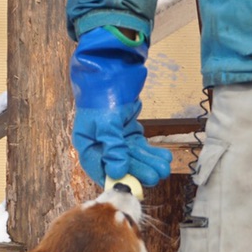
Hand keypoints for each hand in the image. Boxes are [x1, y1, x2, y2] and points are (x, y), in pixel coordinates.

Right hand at [69, 26, 173, 187]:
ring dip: (148, 162)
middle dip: (139, 170)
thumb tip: (117, 171)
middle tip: (156, 176)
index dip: (116, 178)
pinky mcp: (126, 131)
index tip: (134, 186)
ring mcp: (114, 138)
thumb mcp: (107, 120)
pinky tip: (163, 157)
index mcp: (87, 143)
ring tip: (164, 168)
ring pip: (133, 156)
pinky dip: (150, 152)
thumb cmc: (103, 91)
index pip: (100, 168)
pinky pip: (139, 146)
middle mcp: (99, 143)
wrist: (112, 66)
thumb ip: (113, 146)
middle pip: (120, 164)